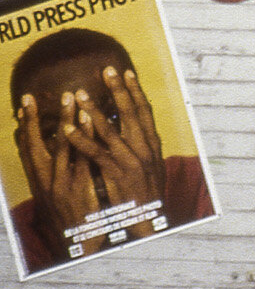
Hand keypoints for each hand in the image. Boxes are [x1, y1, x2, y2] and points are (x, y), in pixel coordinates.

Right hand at [15, 93, 104, 254]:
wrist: (75, 241)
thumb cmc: (67, 214)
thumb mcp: (54, 193)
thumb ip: (52, 172)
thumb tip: (52, 150)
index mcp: (38, 180)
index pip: (27, 149)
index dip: (24, 127)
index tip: (23, 106)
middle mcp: (45, 180)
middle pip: (35, 146)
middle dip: (33, 121)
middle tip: (30, 98)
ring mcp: (62, 183)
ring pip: (62, 148)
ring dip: (65, 122)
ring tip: (69, 99)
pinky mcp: (80, 187)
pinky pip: (84, 158)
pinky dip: (86, 139)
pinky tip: (91, 122)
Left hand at [59, 69, 165, 225]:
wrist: (150, 219)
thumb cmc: (147, 193)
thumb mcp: (151, 167)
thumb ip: (141, 147)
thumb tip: (133, 129)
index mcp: (152, 144)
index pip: (144, 111)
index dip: (135, 91)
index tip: (127, 73)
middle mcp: (144, 148)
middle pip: (131, 112)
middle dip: (119, 90)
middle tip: (108, 69)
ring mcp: (131, 160)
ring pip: (112, 129)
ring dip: (96, 110)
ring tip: (82, 94)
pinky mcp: (117, 173)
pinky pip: (96, 153)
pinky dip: (81, 140)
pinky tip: (68, 129)